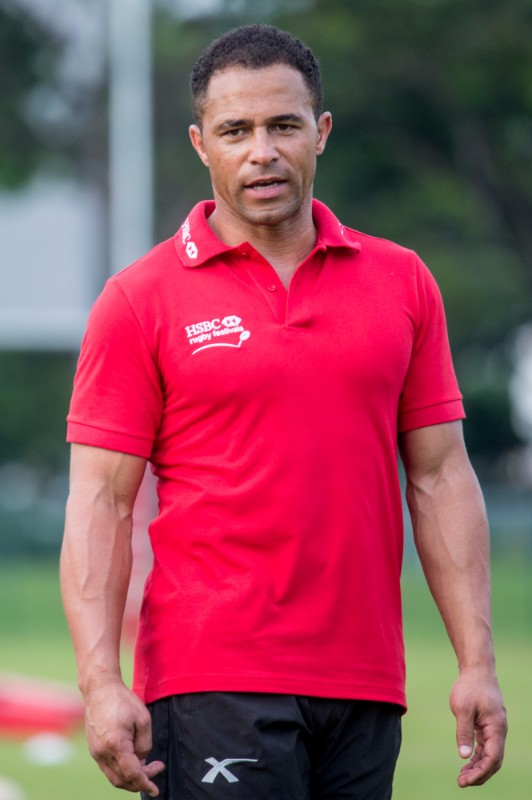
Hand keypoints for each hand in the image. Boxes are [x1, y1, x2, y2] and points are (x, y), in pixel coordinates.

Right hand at [84, 680, 164, 794]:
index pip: (132, 774)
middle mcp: (102, 752)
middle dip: (141, 780)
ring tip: (146, 768)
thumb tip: (142, 761)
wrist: (100, 690)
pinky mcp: (94, 749)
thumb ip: (145, 744)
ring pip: (114, 777)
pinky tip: (133, 763)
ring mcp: (96, 752)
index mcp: (116, 744)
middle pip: (122, 779)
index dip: (146, 783)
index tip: (156, 789)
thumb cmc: (123, 701)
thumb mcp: (143, 719)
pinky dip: (121, 772)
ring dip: (130, 779)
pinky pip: (108, 768)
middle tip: (157, 769)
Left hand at [450, 669, 506, 786]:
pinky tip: (466, 762)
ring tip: (462, 777)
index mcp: (496, 727)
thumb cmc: (469, 686)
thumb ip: (464, 732)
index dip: (480, 772)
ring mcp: (495, 728)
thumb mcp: (462, 709)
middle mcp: (499, 730)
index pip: (493, 758)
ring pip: (490, 754)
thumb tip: (464, 756)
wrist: (476, 669)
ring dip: (478, 767)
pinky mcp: (488, 725)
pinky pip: (486, 746)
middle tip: (461, 782)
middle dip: (479, 774)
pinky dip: (477, 756)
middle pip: (493, 760)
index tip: (465, 781)